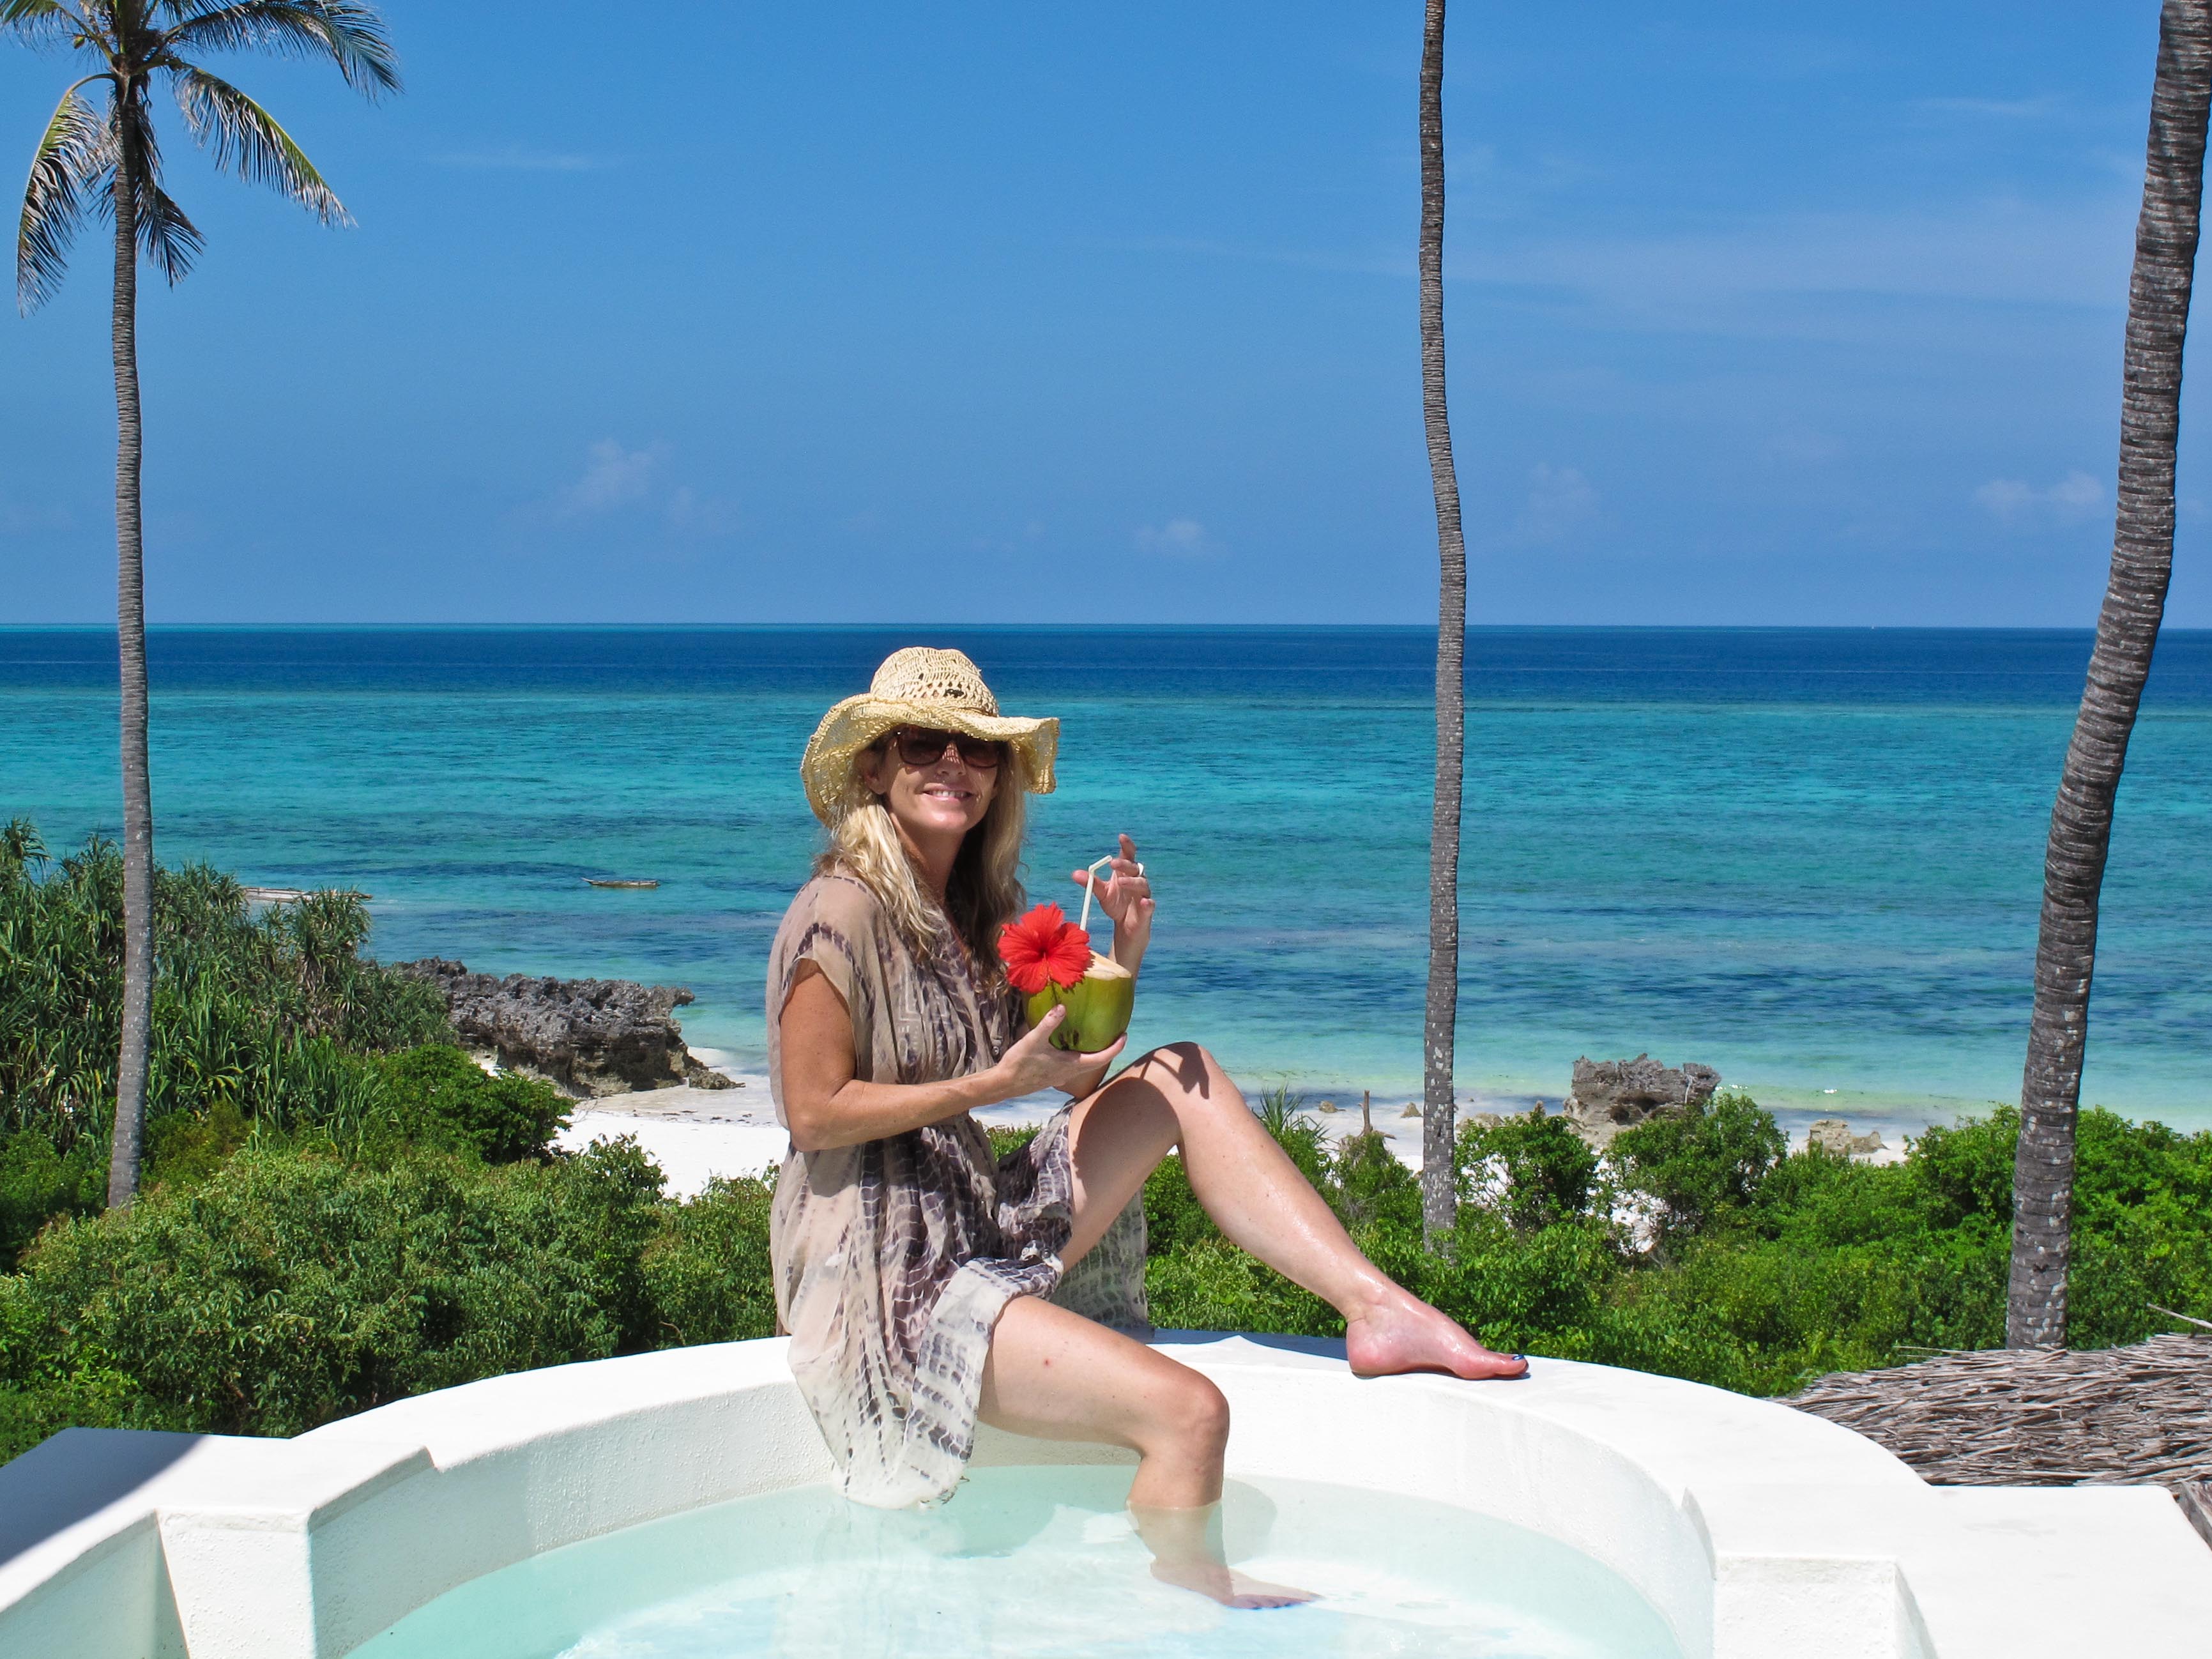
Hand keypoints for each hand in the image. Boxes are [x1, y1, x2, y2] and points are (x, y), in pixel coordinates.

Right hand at [993, 1004, 1125, 1097]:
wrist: (1004, 1084)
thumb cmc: (1019, 1064)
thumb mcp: (1033, 1040)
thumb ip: (1048, 1023)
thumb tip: (1062, 1007)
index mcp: (1070, 1065)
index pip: (1101, 1058)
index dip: (1115, 1048)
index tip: (1124, 1036)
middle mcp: (1069, 1073)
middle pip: (1097, 1062)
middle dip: (1108, 1049)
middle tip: (1115, 1035)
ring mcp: (1061, 1076)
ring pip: (1085, 1065)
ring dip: (1095, 1053)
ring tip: (1097, 1037)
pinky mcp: (1053, 1076)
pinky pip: (1074, 1065)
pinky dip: (1080, 1055)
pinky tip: (1072, 1045)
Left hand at [1072, 832, 1153, 972]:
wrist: (1125, 926)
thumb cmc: (1116, 904)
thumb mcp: (1102, 893)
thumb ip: (1091, 883)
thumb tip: (1075, 874)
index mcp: (1125, 873)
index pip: (1128, 855)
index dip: (1127, 846)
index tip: (1121, 836)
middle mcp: (1136, 880)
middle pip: (1134, 868)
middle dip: (1125, 864)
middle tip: (1113, 864)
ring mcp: (1143, 894)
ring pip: (1142, 884)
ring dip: (1132, 882)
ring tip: (1120, 882)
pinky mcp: (1147, 909)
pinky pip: (1150, 904)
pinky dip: (1148, 903)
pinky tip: (1144, 902)